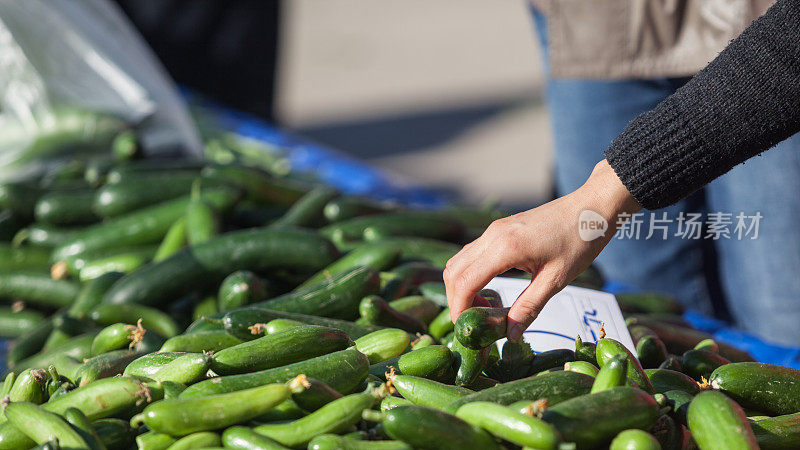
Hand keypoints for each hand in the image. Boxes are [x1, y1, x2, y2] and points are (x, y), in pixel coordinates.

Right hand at [444, 159, 640, 340]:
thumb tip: (509, 335)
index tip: (467, 329)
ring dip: (463, 287)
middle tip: (475, 322)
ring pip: (459, 262)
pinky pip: (472, 254)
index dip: (459, 309)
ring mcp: (494, 230)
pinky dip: (472, 275)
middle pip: (453, 272)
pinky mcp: (499, 229)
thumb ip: (529, 307)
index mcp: (505, 248)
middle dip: (457, 301)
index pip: (465, 282)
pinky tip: (492, 289)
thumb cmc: (580, 240)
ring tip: (486, 308)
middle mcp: (492, 235)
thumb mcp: (556, 280)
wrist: (592, 206)